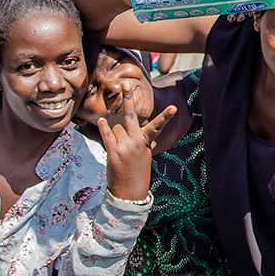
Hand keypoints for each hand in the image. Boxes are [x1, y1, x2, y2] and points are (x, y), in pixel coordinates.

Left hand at [98, 82, 174, 200]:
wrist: (130, 191)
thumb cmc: (137, 171)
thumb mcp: (144, 154)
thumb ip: (139, 139)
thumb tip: (130, 128)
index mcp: (146, 141)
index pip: (157, 126)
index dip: (165, 117)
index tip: (173, 108)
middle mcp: (136, 142)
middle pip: (131, 115)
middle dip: (128, 98)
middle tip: (126, 84)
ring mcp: (125, 146)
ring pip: (115, 128)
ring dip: (114, 134)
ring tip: (119, 149)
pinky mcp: (114, 152)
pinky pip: (107, 134)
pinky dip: (103, 127)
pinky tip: (101, 121)